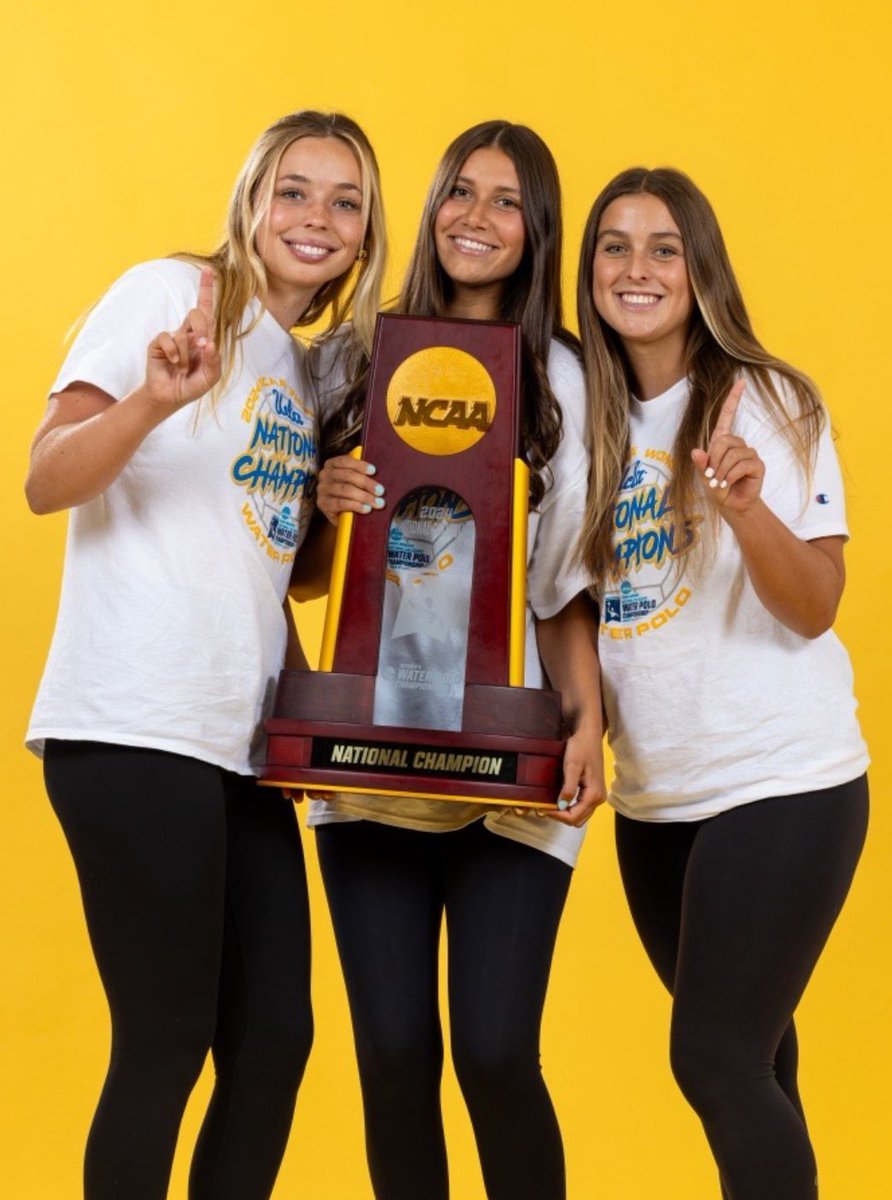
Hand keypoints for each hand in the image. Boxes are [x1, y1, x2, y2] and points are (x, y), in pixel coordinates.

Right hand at [144, 267, 220, 409]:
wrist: (170, 396)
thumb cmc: (192, 384)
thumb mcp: (210, 377)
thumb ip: (214, 361)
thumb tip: (210, 343)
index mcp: (202, 337)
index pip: (206, 309)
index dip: (206, 289)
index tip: (207, 270)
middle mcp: (188, 333)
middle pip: (198, 314)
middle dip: (202, 329)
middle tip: (202, 346)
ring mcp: (172, 336)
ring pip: (184, 333)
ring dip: (186, 356)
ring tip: (182, 368)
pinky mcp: (158, 342)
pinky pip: (168, 339)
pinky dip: (173, 354)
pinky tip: (172, 364)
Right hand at [317, 453, 384, 524]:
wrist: (340, 516)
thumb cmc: (350, 494)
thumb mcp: (354, 481)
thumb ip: (361, 474)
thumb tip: (379, 472)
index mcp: (332, 464)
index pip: (345, 461)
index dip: (360, 465)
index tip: (374, 471)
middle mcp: (325, 475)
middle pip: (347, 476)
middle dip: (366, 483)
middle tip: (380, 491)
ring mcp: (322, 490)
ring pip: (345, 490)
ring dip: (364, 496)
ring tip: (377, 502)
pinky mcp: (323, 504)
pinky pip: (341, 503)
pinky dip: (356, 506)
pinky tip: (366, 509)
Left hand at [541, 727, 605, 826]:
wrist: (589, 735)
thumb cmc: (581, 747)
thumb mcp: (572, 766)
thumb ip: (568, 788)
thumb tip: (561, 806)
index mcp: (594, 794)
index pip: (574, 816)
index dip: (557, 816)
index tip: (543, 809)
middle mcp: (599, 798)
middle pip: (578, 820)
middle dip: (561, 817)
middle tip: (544, 808)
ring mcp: (597, 796)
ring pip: (580, 816)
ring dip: (565, 814)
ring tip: (550, 805)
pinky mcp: (594, 792)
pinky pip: (582, 808)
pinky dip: (570, 809)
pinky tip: (559, 800)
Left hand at [691, 380, 764, 515]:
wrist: (732, 505)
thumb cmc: (717, 488)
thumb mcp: (704, 477)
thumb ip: (701, 464)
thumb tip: (696, 451)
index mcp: (722, 442)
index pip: (728, 416)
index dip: (734, 399)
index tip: (741, 381)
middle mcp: (737, 444)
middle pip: (724, 440)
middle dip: (714, 459)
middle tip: (712, 476)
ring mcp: (749, 454)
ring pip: (733, 454)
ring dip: (722, 470)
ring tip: (720, 482)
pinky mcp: (757, 465)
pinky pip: (742, 464)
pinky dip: (731, 475)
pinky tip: (729, 483)